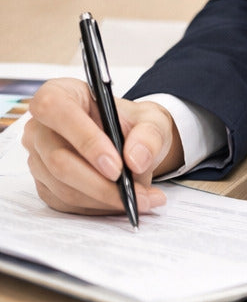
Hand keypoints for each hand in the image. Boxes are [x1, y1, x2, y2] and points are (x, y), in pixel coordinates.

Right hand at [23, 77, 183, 216]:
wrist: (131, 144)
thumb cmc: (133, 125)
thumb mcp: (152, 120)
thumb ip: (149, 135)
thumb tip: (135, 159)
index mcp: (60, 94)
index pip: (57, 110)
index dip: (85, 139)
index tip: (117, 166)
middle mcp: (41, 127)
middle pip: (59, 160)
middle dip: (100, 183)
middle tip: (134, 193)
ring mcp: (39, 158)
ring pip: (64, 187)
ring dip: (105, 199)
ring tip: (141, 199)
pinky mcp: (45, 184)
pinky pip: (67, 203)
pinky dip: (98, 207)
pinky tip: (123, 202)